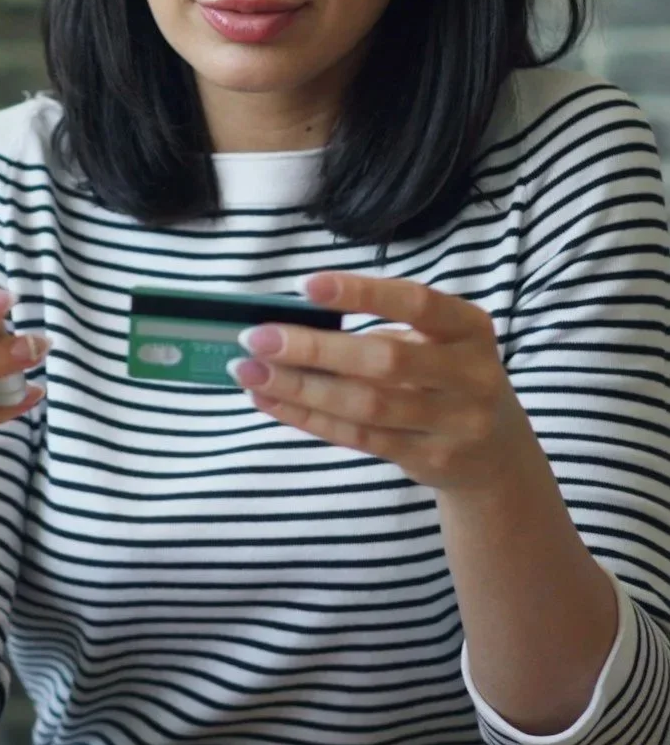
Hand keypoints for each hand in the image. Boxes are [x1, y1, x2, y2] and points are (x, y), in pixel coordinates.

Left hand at [228, 272, 533, 491]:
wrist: (496, 457)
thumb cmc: (447, 381)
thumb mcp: (438, 344)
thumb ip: (382, 332)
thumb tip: (292, 325)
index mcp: (470, 328)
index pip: (416, 303)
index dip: (361, 293)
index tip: (304, 285)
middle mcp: (469, 374)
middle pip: (383, 360)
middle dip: (313, 348)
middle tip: (256, 338)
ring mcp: (453, 423)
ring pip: (364, 405)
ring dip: (299, 387)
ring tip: (248, 372)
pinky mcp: (429, 459)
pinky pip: (357, 437)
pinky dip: (308, 417)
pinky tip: (270, 400)